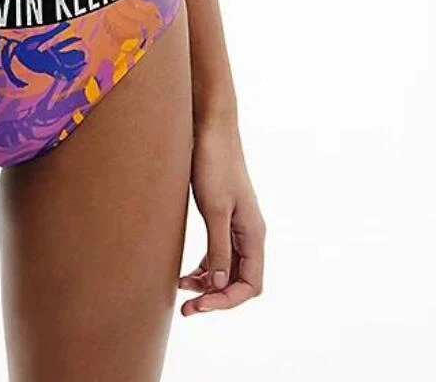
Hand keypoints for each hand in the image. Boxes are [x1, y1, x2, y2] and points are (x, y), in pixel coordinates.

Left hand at [178, 116, 264, 315]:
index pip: (251, 284)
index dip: (227, 301)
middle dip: (215, 298)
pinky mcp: (222, 216)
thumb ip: (219, 248)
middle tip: (186, 309)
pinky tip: (185, 272)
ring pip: (227, 269)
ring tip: (181, 292)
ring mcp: (236, 225)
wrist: (210, 127)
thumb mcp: (215, 209)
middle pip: (240, 281)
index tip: (200, 305)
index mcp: (254, 233)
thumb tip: (221, 287)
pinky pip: (217, 253)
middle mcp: (249, 233)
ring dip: (208, 284)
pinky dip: (204, 267)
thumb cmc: (214, 163)